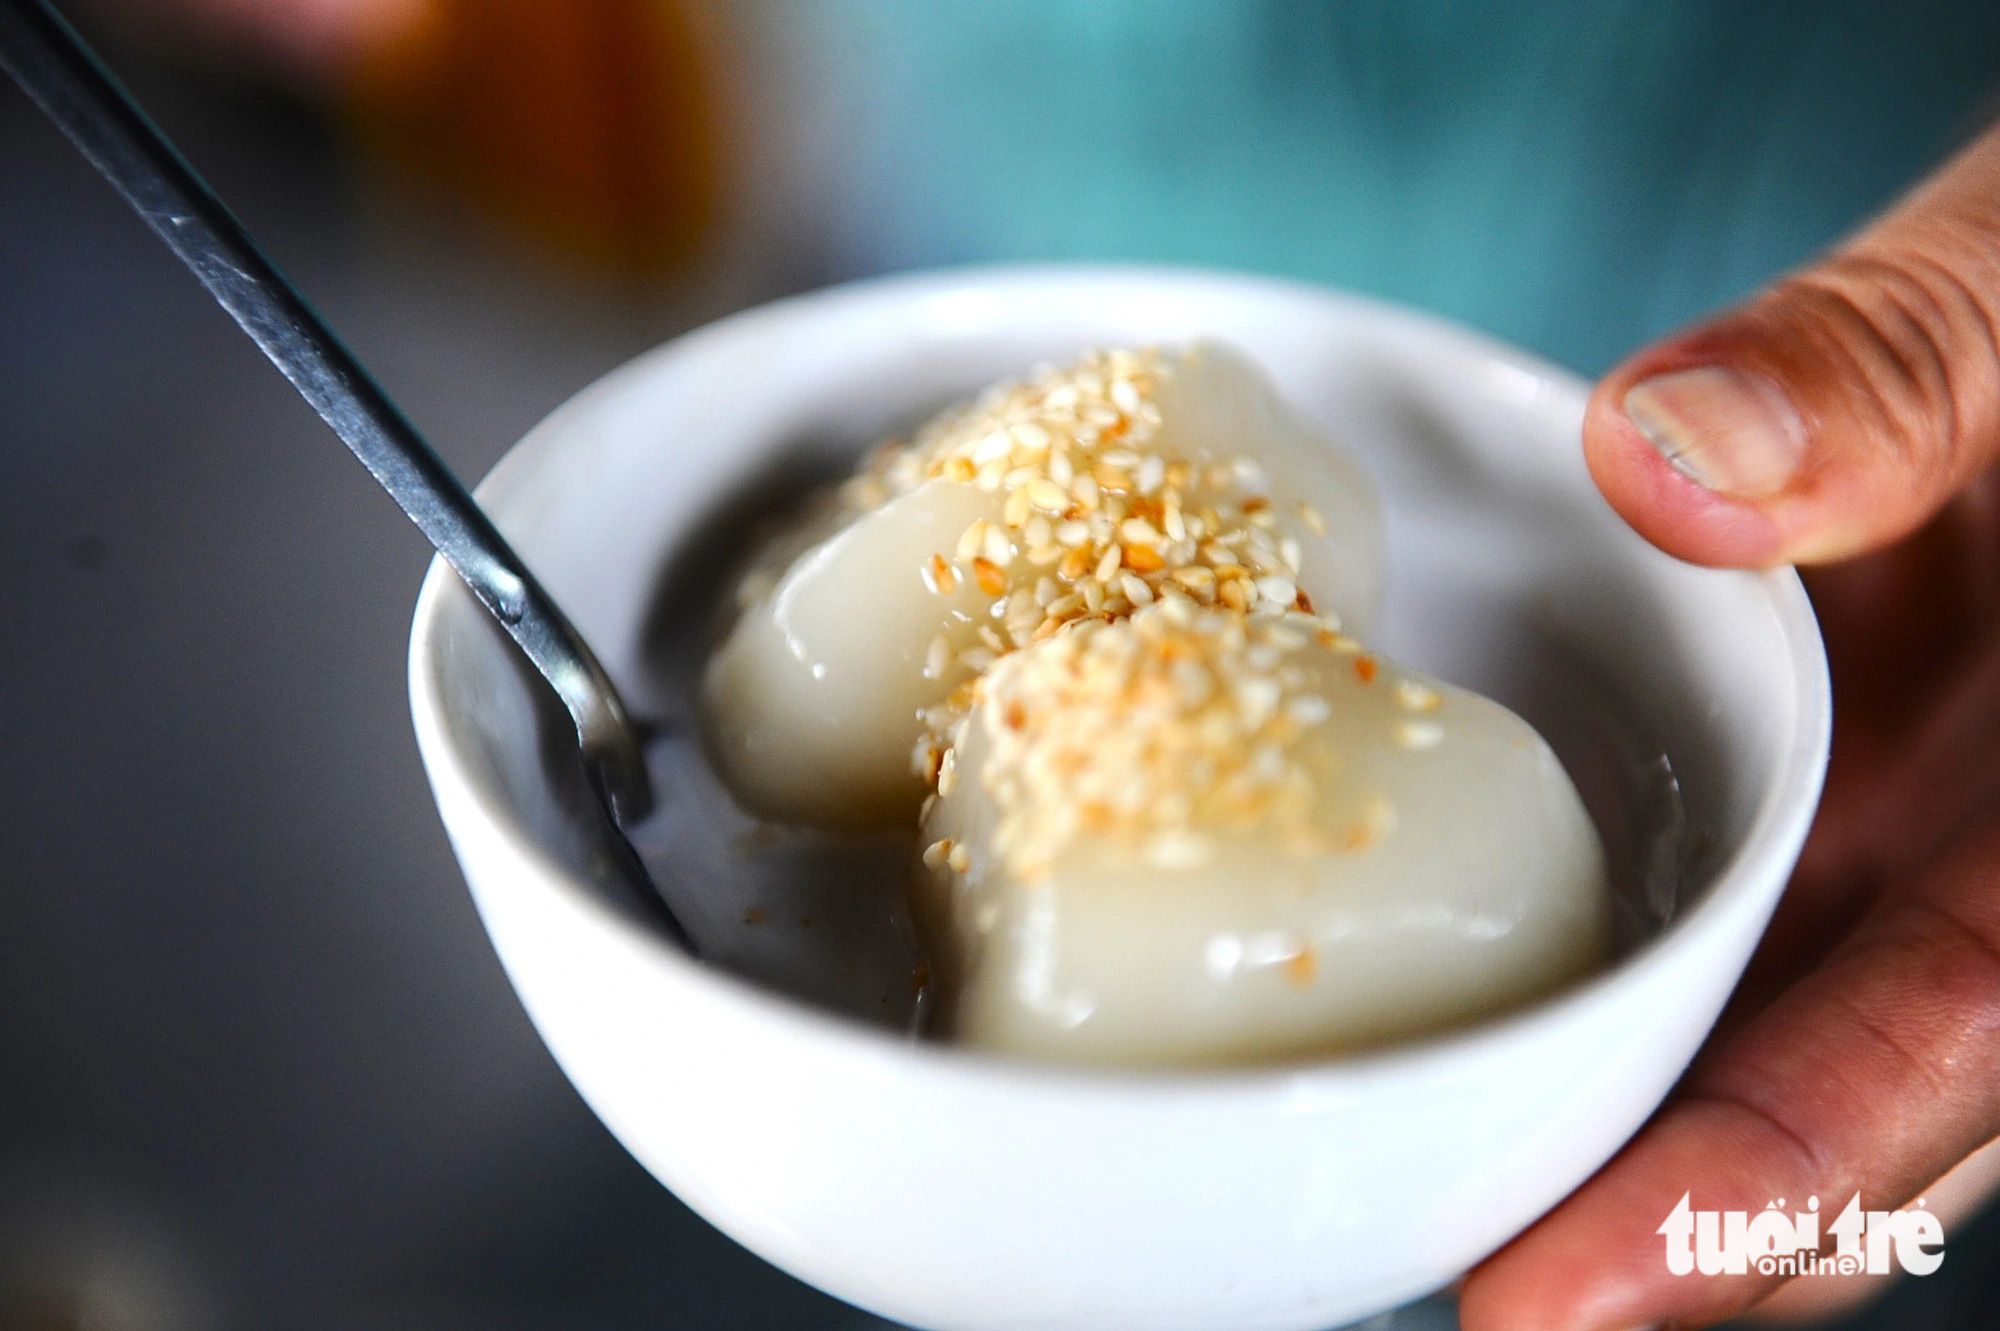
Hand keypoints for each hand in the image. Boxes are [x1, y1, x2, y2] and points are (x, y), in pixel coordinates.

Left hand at [1461, 122, 1999, 1328]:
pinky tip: (1445, 1042)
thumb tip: (1661, 462)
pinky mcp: (1803, 812)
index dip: (1755, 1184)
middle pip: (1846, 1128)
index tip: (1550, 1298)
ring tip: (1394, 1213)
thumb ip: (1884, 382)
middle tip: (1441, 1305)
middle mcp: (1986, 870)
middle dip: (1653, 1243)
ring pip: (1766, 1062)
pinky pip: (1709, 947)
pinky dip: (1590, 1015)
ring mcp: (1892, 858)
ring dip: (1604, 1159)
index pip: (1947, 1041)